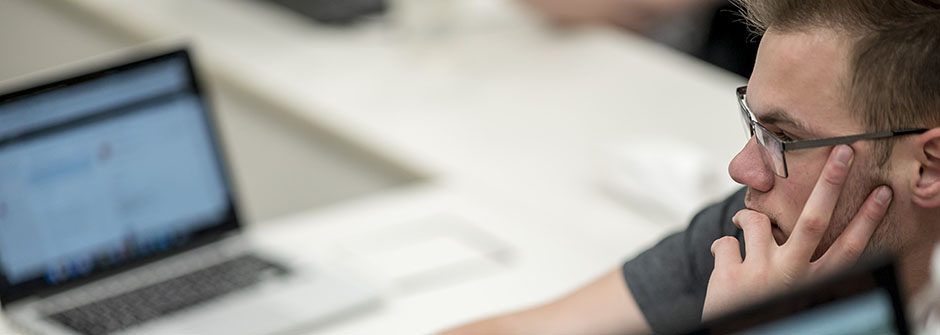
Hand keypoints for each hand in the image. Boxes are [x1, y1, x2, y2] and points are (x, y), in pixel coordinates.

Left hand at [702, 145, 892, 320]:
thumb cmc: (765, 310)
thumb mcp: (793, 293)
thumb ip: (802, 266)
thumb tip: (804, 227)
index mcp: (813, 283)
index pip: (849, 250)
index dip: (867, 221)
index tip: (882, 194)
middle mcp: (790, 277)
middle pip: (814, 222)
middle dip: (830, 185)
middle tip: (842, 153)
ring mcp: (759, 275)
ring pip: (755, 221)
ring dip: (748, 217)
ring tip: (746, 227)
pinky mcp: (728, 275)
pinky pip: (725, 241)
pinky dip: (724, 247)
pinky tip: (727, 264)